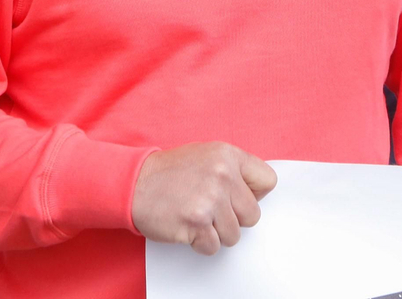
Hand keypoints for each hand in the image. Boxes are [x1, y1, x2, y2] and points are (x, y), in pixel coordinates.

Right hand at [131, 142, 276, 254]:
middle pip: (252, 215)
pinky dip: (200, 243)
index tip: (236, 197)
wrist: (133, 183)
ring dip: (216, 232)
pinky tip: (186, 226)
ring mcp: (210, 199)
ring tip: (196, 217)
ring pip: (234, 234)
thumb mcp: (206, 156)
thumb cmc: (169, 172)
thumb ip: (233, 170)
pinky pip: (214, 246)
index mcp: (228, 155)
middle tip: (210, 210)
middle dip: (233, 218)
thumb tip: (257, 195)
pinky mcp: (196, 223)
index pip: (268, 181)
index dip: (253, 194)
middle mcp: (222, 174)